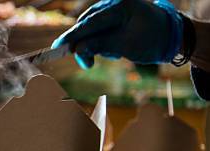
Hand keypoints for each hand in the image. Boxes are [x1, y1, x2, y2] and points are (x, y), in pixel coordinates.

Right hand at [52, 0, 182, 68]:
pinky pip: (99, 29)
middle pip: (88, 24)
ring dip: (95, 44)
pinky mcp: (114, 16)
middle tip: (88, 64)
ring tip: (114, 54)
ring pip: (91, 28)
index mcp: (121, 6)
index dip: (73, 36)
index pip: (90, 22)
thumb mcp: (125, 46)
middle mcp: (115, 3)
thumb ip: (100, 45)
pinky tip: (114, 49)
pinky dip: (101, 41)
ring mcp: (114, 8)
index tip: (58, 47)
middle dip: (84, 44)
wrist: (171, 36)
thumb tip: (78, 49)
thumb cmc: (152, 40)